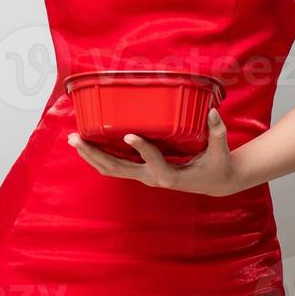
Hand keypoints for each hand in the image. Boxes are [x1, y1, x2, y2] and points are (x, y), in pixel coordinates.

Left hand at [67, 107, 245, 196]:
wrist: (215, 183)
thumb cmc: (218, 165)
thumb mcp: (220, 151)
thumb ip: (217, 132)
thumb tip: (212, 112)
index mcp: (172, 175)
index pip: (154, 162)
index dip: (142, 149)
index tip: (129, 135)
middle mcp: (153, 177)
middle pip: (118, 169)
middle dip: (96, 154)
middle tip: (77, 138)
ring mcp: (144, 176)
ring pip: (112, 170)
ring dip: (92, 156)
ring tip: (74, 140)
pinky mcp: (142, 172)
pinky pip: (116, 166)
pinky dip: (100, 156)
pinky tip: (87, 145)